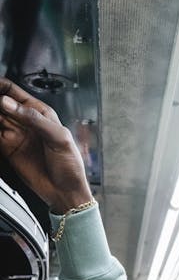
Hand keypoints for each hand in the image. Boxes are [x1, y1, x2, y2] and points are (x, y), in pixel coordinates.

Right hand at [0, 78, 92, 211]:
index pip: (13, 91)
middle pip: (0, 103)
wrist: (66, 193)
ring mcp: (15, 135)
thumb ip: (35, 119)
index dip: (0, 86)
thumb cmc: (71, 165)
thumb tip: (8, 103)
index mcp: (39, 112)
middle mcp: (24, 121)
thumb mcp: (59, 137)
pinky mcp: (7, 150)